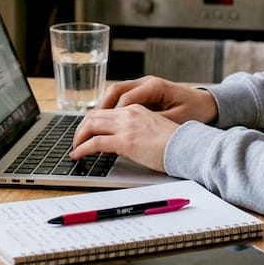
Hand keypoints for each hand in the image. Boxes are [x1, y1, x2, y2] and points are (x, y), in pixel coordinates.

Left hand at [69, 77, 219, 171]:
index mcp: (137, 109)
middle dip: (82, 127)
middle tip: (76, 139)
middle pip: (95, 115)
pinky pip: (94, 142)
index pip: (108, 110)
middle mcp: (129, 113)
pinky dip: (82, 148)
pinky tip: (78, 155)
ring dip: (79, 137)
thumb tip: (129, 143)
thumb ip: (140, 130)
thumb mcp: (156, 129)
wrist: (188, 146)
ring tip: (74, 148)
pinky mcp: (124, 141)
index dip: (94, 120)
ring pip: (91, 125)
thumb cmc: (178, 143)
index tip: (88, 130)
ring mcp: (126, 126)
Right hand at [96, 75, 219, 123]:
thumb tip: (134, 133)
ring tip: (90, 126)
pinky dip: (110, 108)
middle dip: (100, 109)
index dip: (111, 115)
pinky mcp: (142, 92)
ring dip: (102, 108)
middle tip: (87, 128)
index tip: (101, 130)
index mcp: (154, 87)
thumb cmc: (194, 110)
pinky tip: (104, 122)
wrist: (207, 103)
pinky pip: (121, 97)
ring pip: (115, 92)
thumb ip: (155, 123)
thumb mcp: (177, 120)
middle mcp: (146, 82)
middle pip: (115, 91)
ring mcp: (143, 85)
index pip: (125, 98)